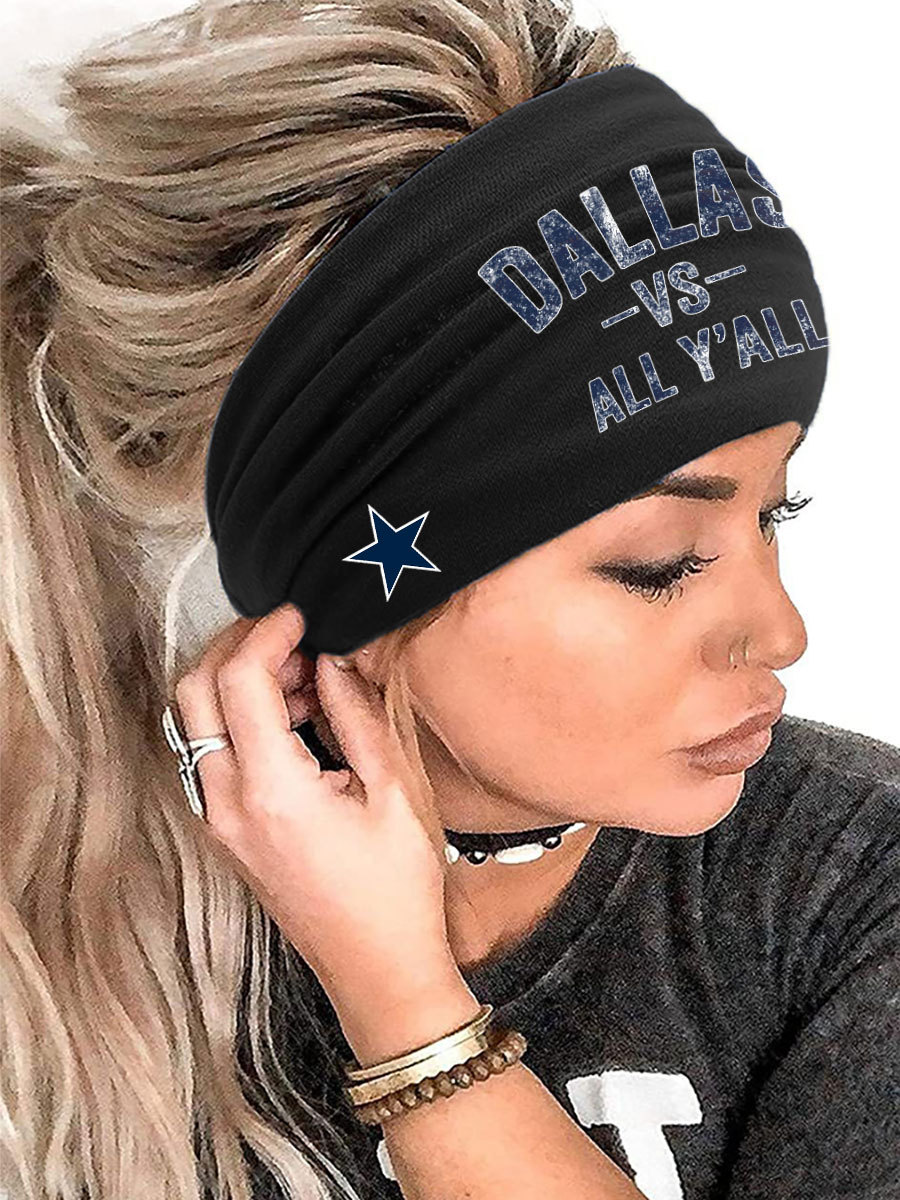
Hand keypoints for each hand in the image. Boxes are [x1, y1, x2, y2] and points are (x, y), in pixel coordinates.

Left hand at [171, 603, 458, 1014]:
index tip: (302, 614)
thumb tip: (334, 661)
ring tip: (304, 677)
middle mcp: (228, 803)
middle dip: (235, 646)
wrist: (378, 971)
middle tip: (293, 636)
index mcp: (272, 789)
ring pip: (194, 722)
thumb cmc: (397, 890)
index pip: (239, 679)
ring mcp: (219, 821)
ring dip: (235, 682)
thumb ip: (358, 714)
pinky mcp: (226, 832)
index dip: (268, 632)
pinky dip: (237, 720)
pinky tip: (294, 719)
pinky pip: (210, 754)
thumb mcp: (394, 792)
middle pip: (193, 691)